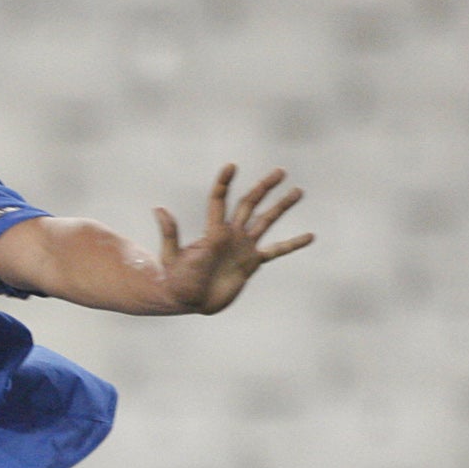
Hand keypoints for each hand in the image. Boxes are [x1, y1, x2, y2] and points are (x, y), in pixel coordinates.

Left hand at [154, 164, 313, 314]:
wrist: (187, 301)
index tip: (231, 166)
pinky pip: (276, 251)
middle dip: (264, 188)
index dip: (224, 183)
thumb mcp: (170, 258)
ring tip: (298, 191)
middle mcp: (230, 235)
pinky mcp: (251, 263)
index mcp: (213, 232)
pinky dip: (292, 244)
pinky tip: (310, 236)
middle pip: (249, 204)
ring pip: (266, 221)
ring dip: (281, 206)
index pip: (219, 201)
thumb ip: (170, 234)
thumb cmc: (175, 280)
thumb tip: (159, 208)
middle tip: (280, 171)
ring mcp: (243, 247)